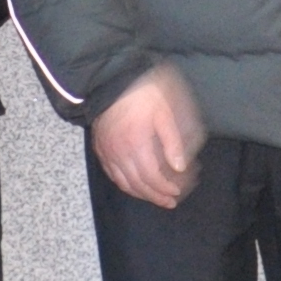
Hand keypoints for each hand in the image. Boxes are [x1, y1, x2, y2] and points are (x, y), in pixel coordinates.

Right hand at [94, 61, 206, 206]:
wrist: (111, 79)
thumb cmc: (142, 92)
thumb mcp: (164, 111)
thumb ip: (173, 140)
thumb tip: (179, 167)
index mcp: (136, 144)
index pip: (151, 177)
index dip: (164, 188)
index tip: (176, 192)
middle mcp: (119, 153)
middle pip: (137, 184)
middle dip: (154, 196)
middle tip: (169, 201)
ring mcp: (107, 151)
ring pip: (123, 182)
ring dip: (140, 193)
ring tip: (154, 197)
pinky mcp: (100, 147)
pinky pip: (111, 173)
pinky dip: (124, 184)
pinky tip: (132, 184)